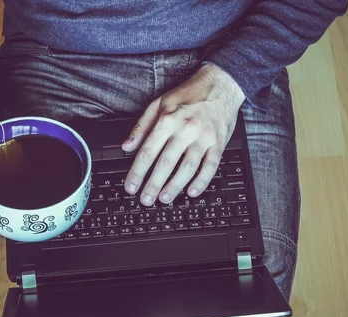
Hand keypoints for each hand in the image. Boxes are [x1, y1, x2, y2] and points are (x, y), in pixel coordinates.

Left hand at [122, 64, 245, 205]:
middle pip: (166, 163)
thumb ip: (142, 126)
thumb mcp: (159, 103)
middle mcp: (185, 129)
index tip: (131, 186)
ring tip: (164, 198)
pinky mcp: (218, 143)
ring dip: (175, 186)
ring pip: (187, 167)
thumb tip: (127, 146)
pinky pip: (210, 166)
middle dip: (153, 184)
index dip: (137, 172)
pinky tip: (192, 191)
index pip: (148, 151)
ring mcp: (203, 137)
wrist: (221, 84)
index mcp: (167, 120)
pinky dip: (201, 181)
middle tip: (146, 200)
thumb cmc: (189, 95)